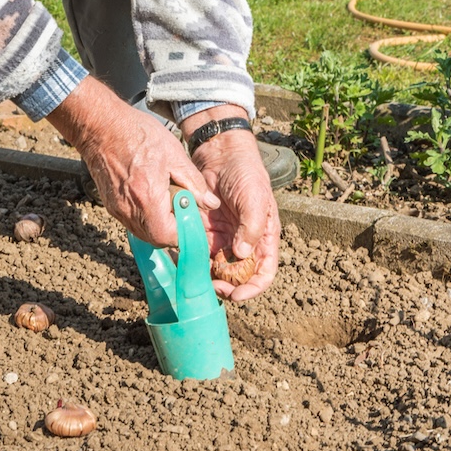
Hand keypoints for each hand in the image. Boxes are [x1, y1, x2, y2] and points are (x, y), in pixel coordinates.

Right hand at [46, 77, 219, 248]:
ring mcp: (118, 209)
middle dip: (175, 231)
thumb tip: (210, 203)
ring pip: (144, 233)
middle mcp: (129, 209)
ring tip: (171, 204)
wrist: (100, 127)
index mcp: (147, 197)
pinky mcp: (112, 206)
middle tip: (186, 213)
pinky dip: (148, 218)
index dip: (185, 234)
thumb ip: (194, 183)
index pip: (168, 235)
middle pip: (156, 239)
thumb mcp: (174, 154)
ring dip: (161, 226)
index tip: (197, 224)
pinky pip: (133, 222)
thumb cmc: (136, 134)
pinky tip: (154, 198)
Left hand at [184, 112, 280, 301]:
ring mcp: (225, 238)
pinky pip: (200, 252)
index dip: (253, 288)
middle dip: (228, 286)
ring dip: (209, 276)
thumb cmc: (246, 173)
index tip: (237, 295)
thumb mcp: (255, 198)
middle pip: (239, 276)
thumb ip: (251, 226)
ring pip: (218, 268)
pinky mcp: (207, 231)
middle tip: (214, 287)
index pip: (264, 272)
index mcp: (264, 238)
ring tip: (198, 276)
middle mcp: (245, 242)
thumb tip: (242, 254)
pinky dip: (194, 259)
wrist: (221, 154)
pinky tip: (185, 261)